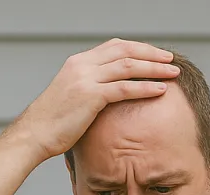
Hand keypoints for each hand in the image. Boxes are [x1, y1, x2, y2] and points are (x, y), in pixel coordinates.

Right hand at [13, 39, 180, 160]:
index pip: (115, 46)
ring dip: (154, 68)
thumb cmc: (56, 122)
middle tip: (171, 59)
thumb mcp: (74, 96)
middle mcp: (82, 64)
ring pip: (128, 65)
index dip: (139, 48)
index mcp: (79, 62)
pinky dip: (146, 87)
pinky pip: (124, 88)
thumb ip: (92, 87)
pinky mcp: (90, 96)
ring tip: (174, 72)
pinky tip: (161, 90)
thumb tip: (112, 93)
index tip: (157, 54)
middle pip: (125, 50)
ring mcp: (85, 78)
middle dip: (151, 53)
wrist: (35, 133)